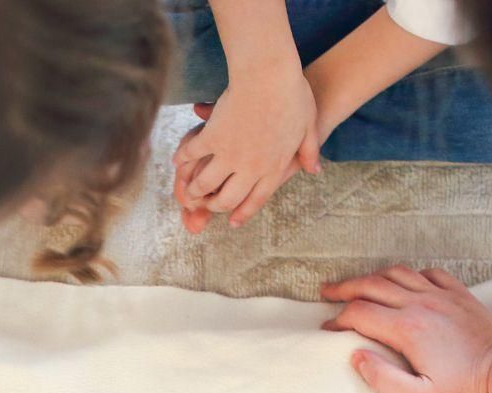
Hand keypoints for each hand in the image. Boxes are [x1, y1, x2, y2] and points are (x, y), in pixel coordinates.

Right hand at [173, 74, 321, 231]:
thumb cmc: (293, 95)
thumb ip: (310, 152)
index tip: (232, 221)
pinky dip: (182, 158)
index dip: (242, 212)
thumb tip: (314, 170)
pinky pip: (192, 154)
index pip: (255, 200)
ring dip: (193, 189)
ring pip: (205, 184)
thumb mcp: (309, 127)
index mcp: (274, 168)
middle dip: (213, 205)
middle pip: (226, 199)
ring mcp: (230, 154)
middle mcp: (250, 168)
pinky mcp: (212, 137)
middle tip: (205, 203)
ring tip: (187, 189)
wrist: (270, 73)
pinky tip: (177, 160)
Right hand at [320, 267, 491, 392]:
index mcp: (407, 330)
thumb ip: (383, 379)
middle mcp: (421, 305)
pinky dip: (410, 274)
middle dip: (345, 289)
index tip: (327, 329)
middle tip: (327, 294)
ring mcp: (442, 296)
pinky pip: (429, 273)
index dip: (338, 320)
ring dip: (373, 276)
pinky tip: (405, 282)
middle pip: (373, 286)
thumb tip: (356, 357)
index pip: (360, 315)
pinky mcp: (460, 295)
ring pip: (398, 273)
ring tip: (358, 284)